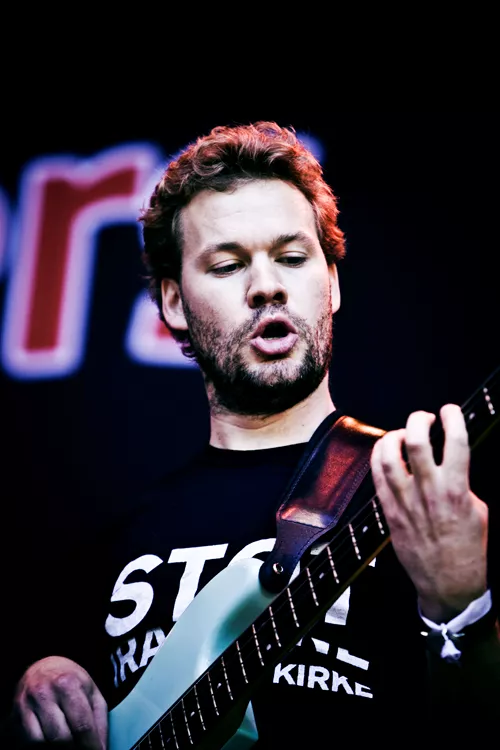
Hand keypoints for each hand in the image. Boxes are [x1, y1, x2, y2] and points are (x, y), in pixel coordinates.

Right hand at [12, 655, 106, 748]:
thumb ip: (98, 721)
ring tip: (70, 749)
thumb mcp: (91, 692)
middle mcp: (45, 692)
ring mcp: (27, 704)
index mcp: (68, 683)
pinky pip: (29, 743)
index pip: (82, 725)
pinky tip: (53, 746)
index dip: (91, 745)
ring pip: (43, 743)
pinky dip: (42, 748)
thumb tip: (101, 749)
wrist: (42, 668)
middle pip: (62, 737)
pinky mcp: (16, 715)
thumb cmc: (71, 682)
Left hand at [370, 403, 488, 622]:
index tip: (450, 411)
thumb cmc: (468, 549)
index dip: (452, 417)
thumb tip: (450, 462)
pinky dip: (378, 458)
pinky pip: (376, 478)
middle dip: (418, 420)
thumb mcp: (478, 510)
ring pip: (389, 456)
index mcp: (456, 489)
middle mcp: (429, 491)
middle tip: (424, 418)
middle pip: (416, 441)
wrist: (449, 584)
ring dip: (394, 437)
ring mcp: (405, 501)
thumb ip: (462, 482)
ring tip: (402, 434)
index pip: (456, 440)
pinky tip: (384, 452)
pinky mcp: (390, 513)